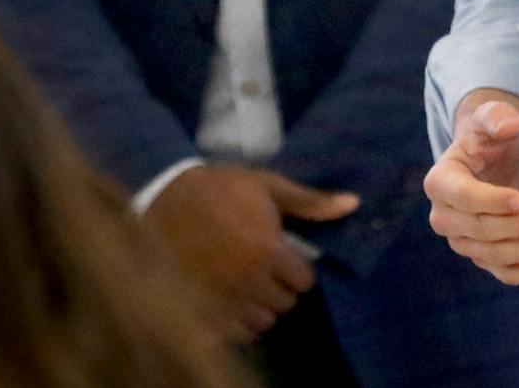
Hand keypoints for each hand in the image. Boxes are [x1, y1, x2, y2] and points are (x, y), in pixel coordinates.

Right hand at [142, 163, 357, 342]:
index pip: (304, 282)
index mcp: (269, 251)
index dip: (297, 268)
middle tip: (264, 266)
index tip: (284, 255)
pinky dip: (236, 321)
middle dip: (280, 287)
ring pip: (260, 323)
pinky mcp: (200, 313)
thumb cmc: (221, 189)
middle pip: (284, 304)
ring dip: (259, 306)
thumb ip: (309, 202)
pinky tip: (228, 296)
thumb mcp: (267, 186)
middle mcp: (249, 282)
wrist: (165, 198)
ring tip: (246, 281)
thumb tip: (353, 204)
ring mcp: (223, 302)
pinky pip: (233, 333)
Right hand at [424, 98, 518, 284]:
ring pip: (491, 255)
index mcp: (440, 181)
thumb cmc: (487, 139)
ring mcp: (460, 239)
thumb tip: (508, 126)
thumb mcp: (492, 119)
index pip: (463, 197)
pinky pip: (500, 271)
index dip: (491, 201)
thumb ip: (497, 118)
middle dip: (514, 229)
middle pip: (478, 230)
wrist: (488, 162)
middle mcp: (443, 216)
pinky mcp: (480, 255)